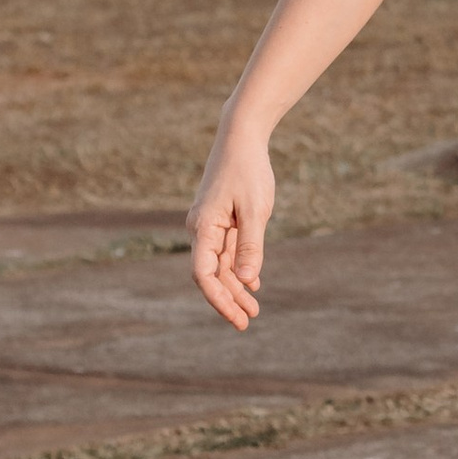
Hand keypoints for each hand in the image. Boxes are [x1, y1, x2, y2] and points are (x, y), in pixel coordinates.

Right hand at [190, 127, 275, 331]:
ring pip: (220, 264)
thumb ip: (250, 245)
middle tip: (247, 322)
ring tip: (253, 309)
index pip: (204, 274)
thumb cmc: (248, 170)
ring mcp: (211, 224)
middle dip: (228, 299)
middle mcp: (201, 229)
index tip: (237, 318)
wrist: (242, 136)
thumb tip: (246, 281)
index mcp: (203, 227)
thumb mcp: (256, 209)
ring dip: (236, 286)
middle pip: (212, 274)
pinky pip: (228, 249)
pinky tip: (252, 283)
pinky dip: (239, 267)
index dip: (219, 299)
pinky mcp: (222, 218)